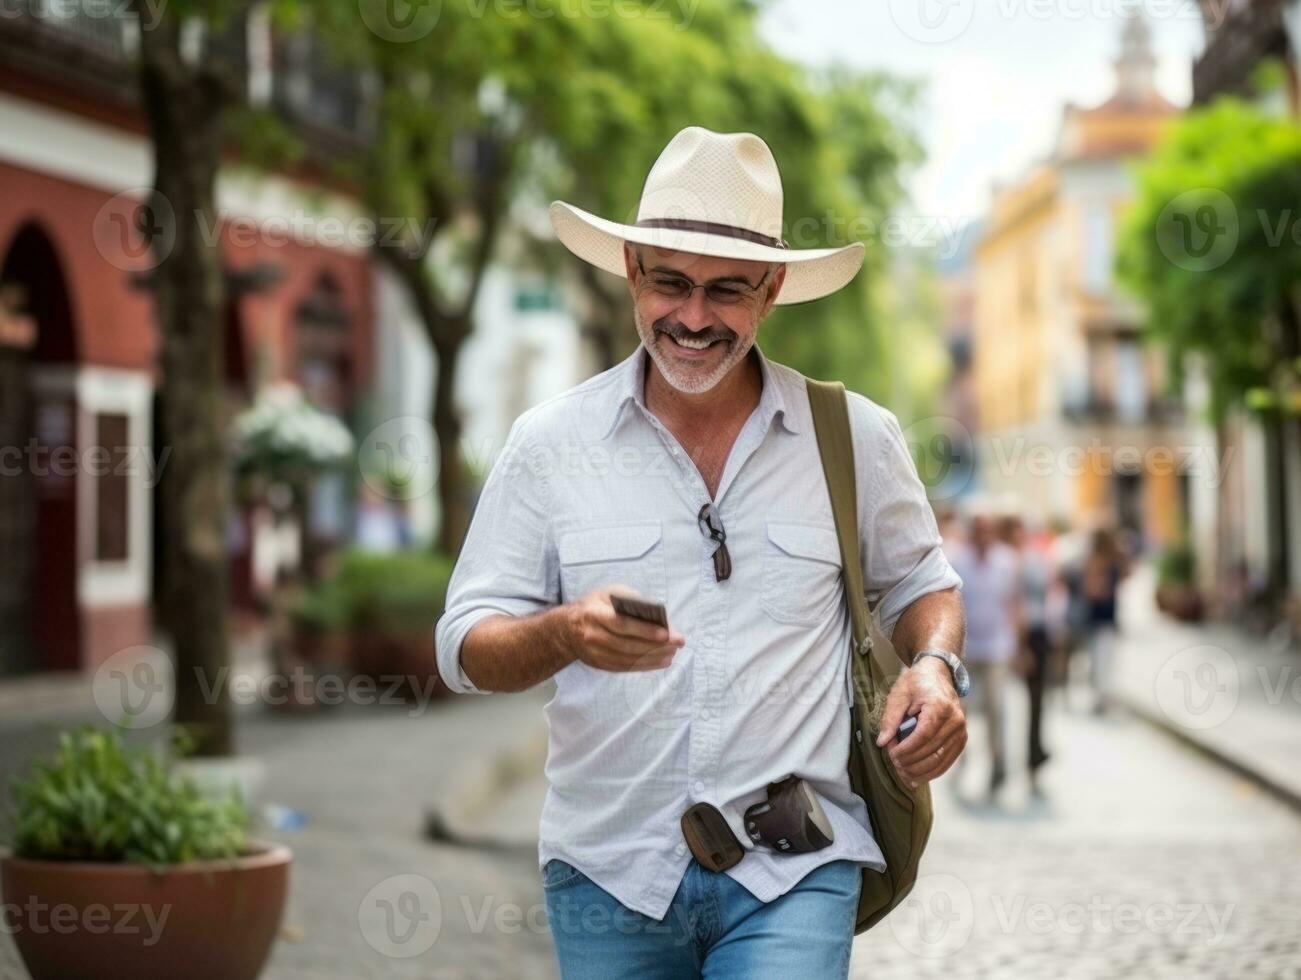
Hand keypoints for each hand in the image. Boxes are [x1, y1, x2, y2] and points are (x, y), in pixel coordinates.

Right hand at [563, 586, 684, 672]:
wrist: (567, 629)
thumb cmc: (595, 606)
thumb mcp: (608, 593)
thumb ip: (630, 600)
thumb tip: (657, 615)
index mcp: (594, 614)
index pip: (622, 624)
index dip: (645, 630)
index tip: (667, 633)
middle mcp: (593, 635)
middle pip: (628, 644)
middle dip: (656, 646)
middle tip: (678, 644)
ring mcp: (595, 653)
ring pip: (628, 659)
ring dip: (654, 657)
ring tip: (673, 653)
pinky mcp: (600, 665)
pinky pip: (626, 667)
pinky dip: (645, 665)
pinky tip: (660, 661)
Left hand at [875, 657, 966, 787]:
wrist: (938, 674)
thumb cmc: (917, 682)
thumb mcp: (899, 694)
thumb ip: (890, 718)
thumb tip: (882, 742)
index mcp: (940, 706)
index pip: (923, 736)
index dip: (906, 750)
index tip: (892, 754)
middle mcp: (955, 720)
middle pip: (931, 751)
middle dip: (910, 761)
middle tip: (893, 763)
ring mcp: (961, 731)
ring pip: (940, 760)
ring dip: (920, 771)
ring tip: (903, 774)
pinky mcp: (961, 740)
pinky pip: (947, 761)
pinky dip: (932, 772)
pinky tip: (916, 777)